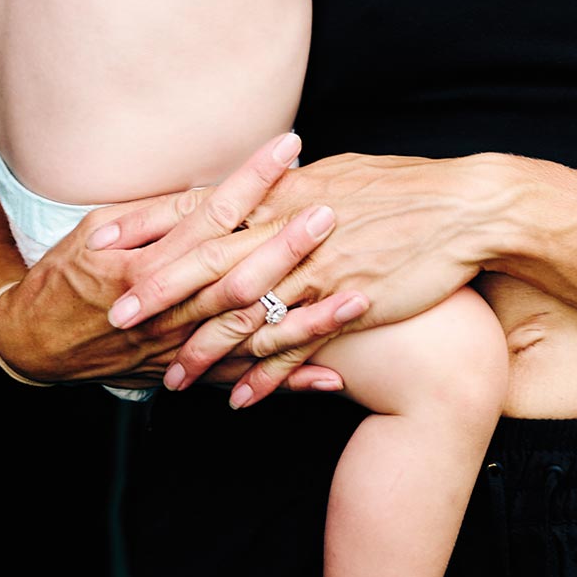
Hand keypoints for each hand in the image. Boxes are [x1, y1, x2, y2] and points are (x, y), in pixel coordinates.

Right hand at [0, 132, 363, 391]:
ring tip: (357, 297)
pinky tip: (331, 377)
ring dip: (306, 317)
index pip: (211, 213)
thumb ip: (153, 213)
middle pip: (239, 272)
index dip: (252, 180)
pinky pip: (246, 379)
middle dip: (288, 244)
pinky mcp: (190, 373)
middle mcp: (170, 307)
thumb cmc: (67, 275)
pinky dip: (287, 380)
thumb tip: (204, 186)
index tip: (290, 147)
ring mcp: (183, 346)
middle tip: (332, 213)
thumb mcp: (97, 230)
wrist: (35, 344)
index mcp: (148, 261)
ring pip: (252, 332)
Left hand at [104, 150, 511, 402]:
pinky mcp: (346, 303)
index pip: (205, 208)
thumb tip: (268, 184)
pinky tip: (240, 401)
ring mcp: (318, 267)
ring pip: (247, 313)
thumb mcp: (342, 174)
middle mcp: (292, 227)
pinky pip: (294, 346)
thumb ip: (296, 188)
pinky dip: (265, 377)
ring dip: (206, 350)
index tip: (107, 241)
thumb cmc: (409, 189)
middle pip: (211, 261)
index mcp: (285, 191)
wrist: (468, 208)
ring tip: (172, 380)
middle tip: (116, 317)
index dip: (154, 226)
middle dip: (159, 291)